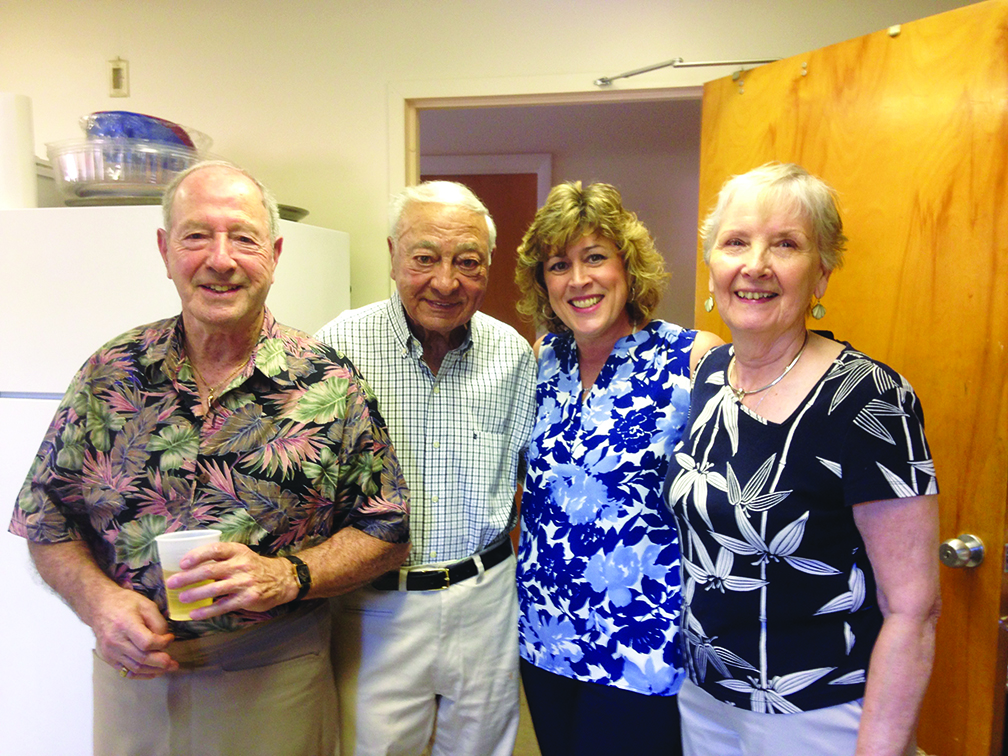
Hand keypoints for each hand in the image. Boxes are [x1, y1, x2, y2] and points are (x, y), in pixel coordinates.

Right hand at [92, 585, 177, 679]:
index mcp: (126, 625)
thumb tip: (165, 641)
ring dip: (154, 671)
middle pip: (142, 658)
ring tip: (167, 668)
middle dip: (162, 663)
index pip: (147, 643)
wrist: (100, 607)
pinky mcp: (108, 658)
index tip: (170, 637)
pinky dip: (141, 674)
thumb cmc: (125, 603)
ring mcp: (110, 652)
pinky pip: (126, 672)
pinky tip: (153, 672)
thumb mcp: (146, 605)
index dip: (162, 643)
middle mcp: (116, 641)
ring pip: (135, 668)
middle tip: (174, 663)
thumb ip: (158, 623)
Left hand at [165, 541, 296, 619]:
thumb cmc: (255, 567)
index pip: (215, 549)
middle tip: (172, 583)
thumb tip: (190, 565)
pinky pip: (223, 606)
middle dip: (188, 577)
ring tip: (181, 598)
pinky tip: (194, 614)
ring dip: (195, 594)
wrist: (282, 579)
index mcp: (238, 551)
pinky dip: (207, 611)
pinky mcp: (247, 598)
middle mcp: (241, 565)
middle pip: (210, 569)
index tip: (182, 563)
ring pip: (214, 588)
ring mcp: (245, 582)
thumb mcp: (242, 555)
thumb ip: (222, 558)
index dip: (197, 555)